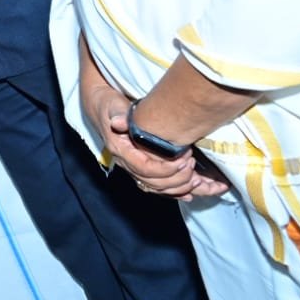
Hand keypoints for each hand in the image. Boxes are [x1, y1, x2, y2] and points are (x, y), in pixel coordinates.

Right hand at [81, 81, 203, 198]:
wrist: (102, 109)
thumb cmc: (110, 106)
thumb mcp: (113, 106)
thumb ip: (118, 114)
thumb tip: (117, 122)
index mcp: (120, 150)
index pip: (144, 168)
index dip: (165, 168)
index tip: (184, 160)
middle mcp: (126, 163)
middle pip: (153, 182)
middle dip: (176, 179)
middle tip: (192, 165)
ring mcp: (133, 167)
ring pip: (157, 188)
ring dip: (179, 187)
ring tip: (197, 179)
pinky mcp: (141, 168)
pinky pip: (157, 186)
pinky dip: (174, 192)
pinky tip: (189, 193)